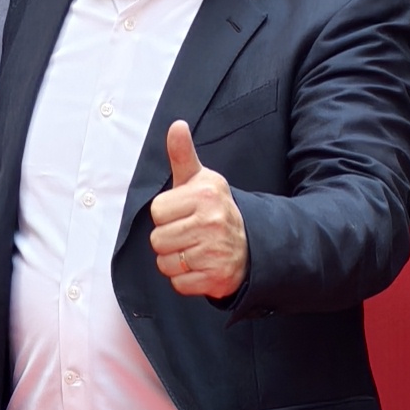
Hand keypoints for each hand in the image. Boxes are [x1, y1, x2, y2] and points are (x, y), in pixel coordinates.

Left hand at [148, 118, 247, 299]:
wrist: (252, 244)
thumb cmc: (216, 210)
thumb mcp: (202, 179)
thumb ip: (183, 155)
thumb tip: (176, 125)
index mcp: (205, 195)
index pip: (156, 211)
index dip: (166, 214)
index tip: (184, 213)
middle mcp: (212, 222)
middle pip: (157, 239)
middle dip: (169, 239)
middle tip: (190, 234)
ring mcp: (216, 251)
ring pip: (166, 263)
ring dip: (176, 261)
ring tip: (195, 249)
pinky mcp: (217, 278)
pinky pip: (179, 284)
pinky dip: (186, 280)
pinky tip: (201, 266)